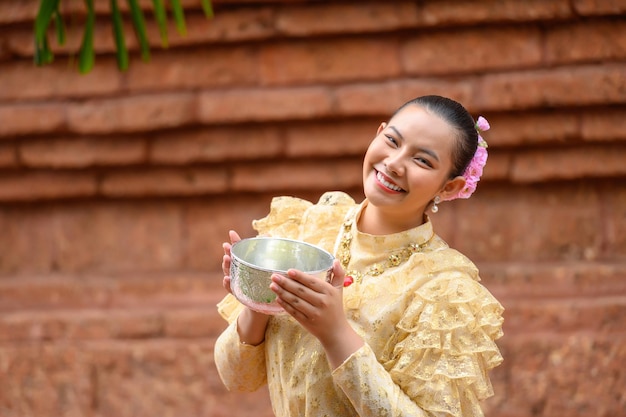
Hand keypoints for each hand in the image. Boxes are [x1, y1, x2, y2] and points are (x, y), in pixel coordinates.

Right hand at [222, 230, 269, 344]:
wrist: (267, 305)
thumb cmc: (266, 282)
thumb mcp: (267, 267)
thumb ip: (266, 252)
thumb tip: (268, 234)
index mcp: (246, 264)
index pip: (239, 251)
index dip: (235, 243)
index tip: (232, 233)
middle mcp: (239, 273)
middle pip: (231, 261)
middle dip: (228, 253)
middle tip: (226, 246)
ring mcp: (238, 283)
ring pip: (229, 273)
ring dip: (226, 266)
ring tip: (226, 259)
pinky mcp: (239, 294)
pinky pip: (231, 289)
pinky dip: (227, 284)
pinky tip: (226, 279)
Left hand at [269, 260, 363, 366]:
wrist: (336, 332)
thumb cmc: (336, 308)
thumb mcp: (339, 290)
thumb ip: (338, 275)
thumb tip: (335, 260)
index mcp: (329, 292)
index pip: (312, 282)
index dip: (300, 276)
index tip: (289, 271)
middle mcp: (322, 302)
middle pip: (301, 291)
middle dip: (286, 283)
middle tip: (274, 276)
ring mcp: (314, 313)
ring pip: (295, 301)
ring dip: (282, 293)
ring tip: (272, 285)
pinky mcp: (307, 322)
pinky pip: (293, 312)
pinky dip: (285, 305)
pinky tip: (277, 298)